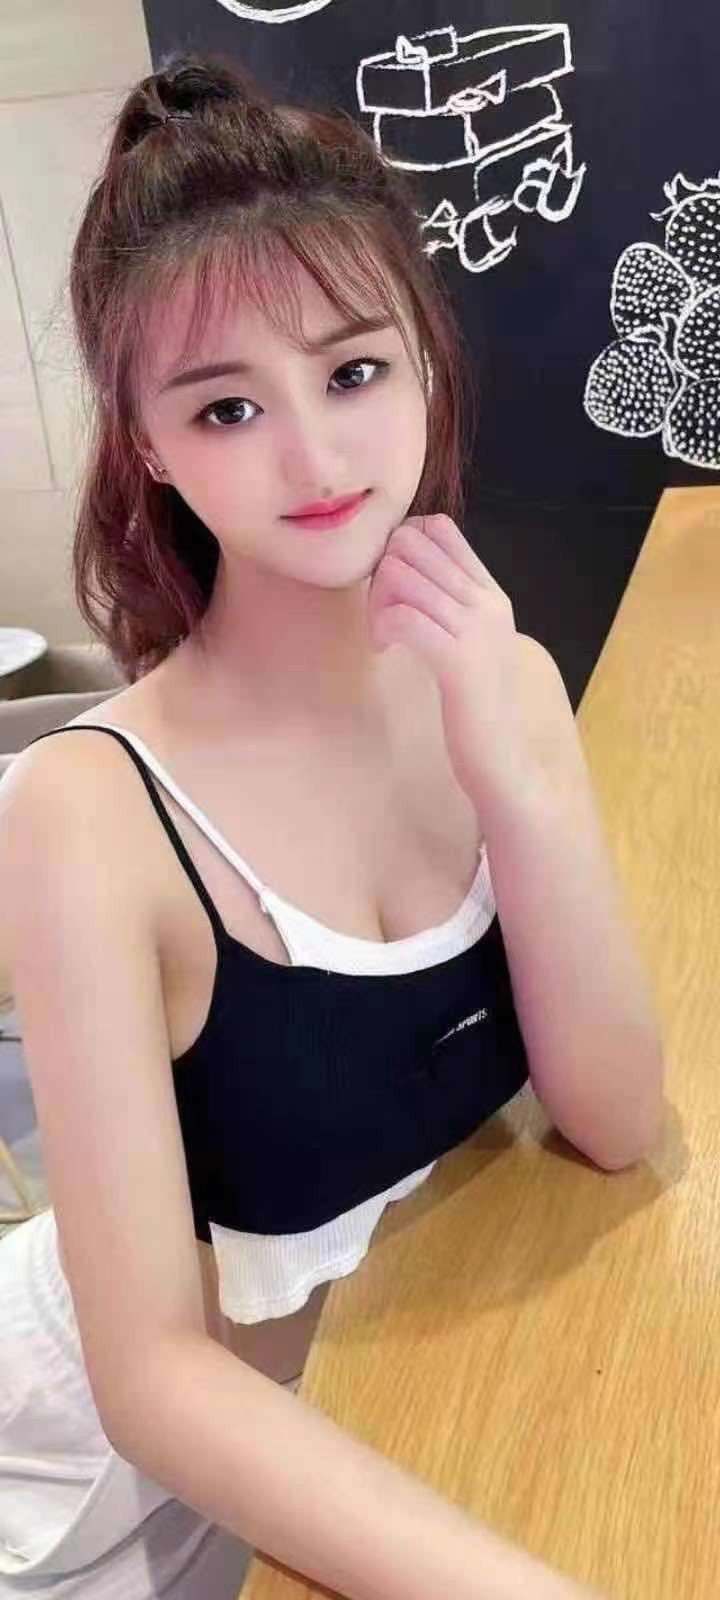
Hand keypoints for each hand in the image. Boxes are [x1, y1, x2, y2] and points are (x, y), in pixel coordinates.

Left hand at [367, 512, 539, 810]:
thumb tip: (408, 569)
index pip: (438, 526)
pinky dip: (381, 628)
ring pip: (400, 574)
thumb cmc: (477, 705)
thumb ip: (451, 604)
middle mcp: (487, 602)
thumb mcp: (472, 643)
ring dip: (376, 602)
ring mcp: (476, 629)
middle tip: (382, 615)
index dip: (400, 547)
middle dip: (381, 573)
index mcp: (491, 593)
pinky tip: (384, 651)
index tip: (395, 589)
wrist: (503, 758)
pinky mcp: (458, 661)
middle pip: (411, 542)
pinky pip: (402, 616)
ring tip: (382, 636)